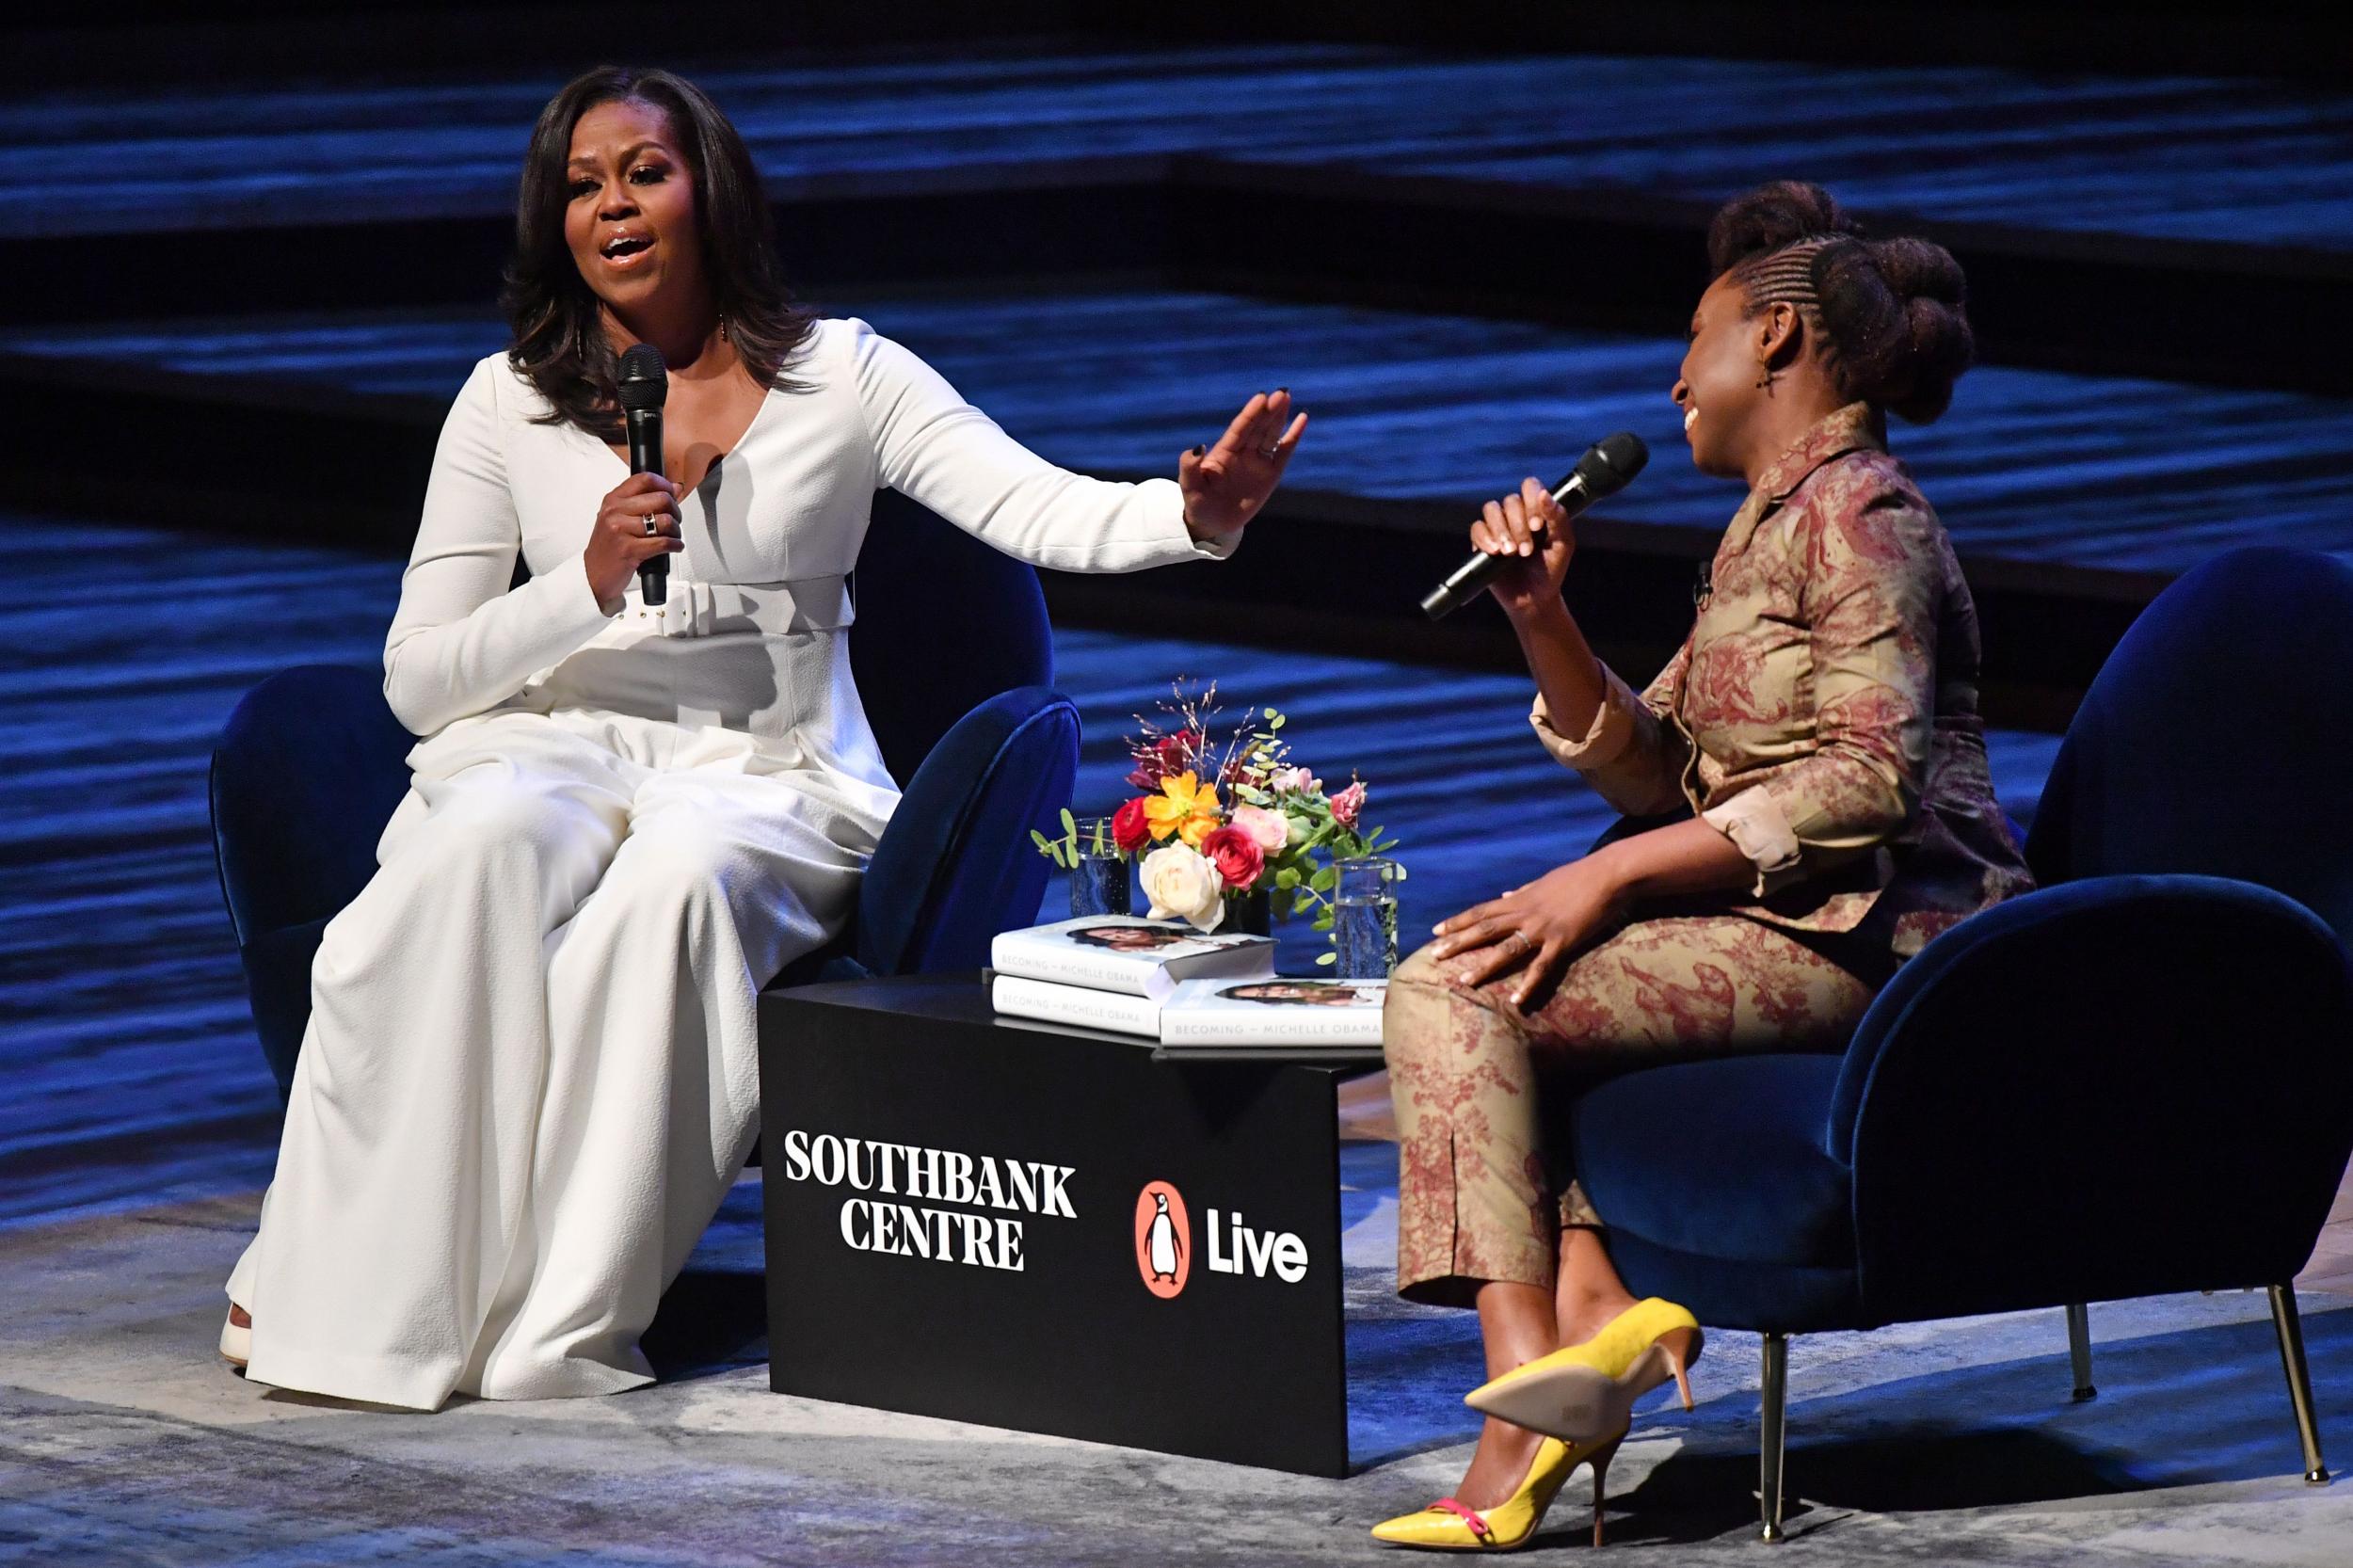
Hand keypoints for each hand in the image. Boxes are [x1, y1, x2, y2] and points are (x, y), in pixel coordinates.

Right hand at [583, 472, 682, 605]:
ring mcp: (621, 530)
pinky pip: (664, 542)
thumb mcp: (618, 518)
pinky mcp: (629, 550)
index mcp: (613, 500)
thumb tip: (675, 488)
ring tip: (673, 536)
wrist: (592, 574)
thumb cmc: (608, 547)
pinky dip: (675, 545)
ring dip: (676, 530)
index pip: (645, 479)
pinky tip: (674, 546)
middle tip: (675, 520)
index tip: (672, 494)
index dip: (665, 485)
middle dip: (676, 511)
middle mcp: (615, 512)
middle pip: (661, 499)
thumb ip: (644, 501)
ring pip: (665, 521)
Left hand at [1178, 389, 1306, 543]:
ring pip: (1270, 434)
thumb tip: (1197, 447)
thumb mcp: (1189, 486)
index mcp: (1224, 451)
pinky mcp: (1271, 474)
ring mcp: (1257, 462)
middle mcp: (1242, 452)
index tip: (1261, 398)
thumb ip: (1189, 466)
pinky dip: (1293, 436)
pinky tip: (1302, 419)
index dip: (1250, 414)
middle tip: (1280, 393)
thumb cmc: (1198, 503)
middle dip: (1268, 410)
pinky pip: (1284, 452)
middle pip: (1257, 427)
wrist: (1213, 523)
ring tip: (1286, 396)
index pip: (1240, 429)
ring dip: (1279, 417)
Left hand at [1427, 857, 1625, 1011]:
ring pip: (1506, 949)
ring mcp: (1542, 928)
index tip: (1436, 930)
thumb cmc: (1578, 877)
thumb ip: (1521, 891)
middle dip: (1458, 942)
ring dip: (1483, 966)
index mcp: (1520, 899)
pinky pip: (1541, 967)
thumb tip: (1503, 896)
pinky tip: (1515, 1000)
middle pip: (1484, 929)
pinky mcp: (1562, 941)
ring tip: (1464, 982)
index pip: (1480, 911)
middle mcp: (1525, 913)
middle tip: (1434, 955)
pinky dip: (1527, 985)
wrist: (1608, 875)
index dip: (1457, 921)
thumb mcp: (1543, 882)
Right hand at [1470, 476, 1574, 620]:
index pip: (1530, 486)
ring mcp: (1498, 526)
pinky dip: (1485, 538)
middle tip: (1527, 551)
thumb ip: (1558, 519)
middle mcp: (1516, 514)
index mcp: (1537, 509)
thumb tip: (1545, 495)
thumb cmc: (1551, 570)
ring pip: (1491, 510)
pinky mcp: (1482, 541)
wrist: (1534, 599)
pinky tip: (1495, 552)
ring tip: (1511, 553)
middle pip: (1510, 501)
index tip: (1538, 526)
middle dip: (1519, 527)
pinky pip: (1477, 528)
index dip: (1531, 500)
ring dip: (1501, 531)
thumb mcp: (1563, 545)